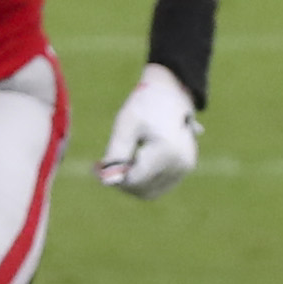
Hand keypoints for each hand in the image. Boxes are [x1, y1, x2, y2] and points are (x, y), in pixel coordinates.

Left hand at [93, 60, 199, 197]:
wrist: (170, 92)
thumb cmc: (144, 105)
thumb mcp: (125, 126)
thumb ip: (117, 155)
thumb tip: (108, 183)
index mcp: (167, 153)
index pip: (134, 182)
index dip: (112, 178)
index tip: (96, 166)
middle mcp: (181, 165)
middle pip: (142, 190)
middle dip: (121, 181)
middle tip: (104, 165)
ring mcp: (185, 167)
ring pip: (150, 191)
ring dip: (132, 181)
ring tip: (120, 159)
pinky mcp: (185, 168)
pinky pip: (158, 185)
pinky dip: (143, 179)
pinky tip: (132, 160)